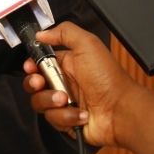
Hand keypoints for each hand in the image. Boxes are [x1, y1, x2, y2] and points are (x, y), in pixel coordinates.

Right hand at [21, 22, 141, 147]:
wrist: (122, 111)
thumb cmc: (108, 78)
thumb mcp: (88, 45)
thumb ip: (64, 32)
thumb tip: (41, 34)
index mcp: (67, 65)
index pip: (38, 64)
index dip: (31, 66)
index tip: (31, 67)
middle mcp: (63, 83)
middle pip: (33, 84)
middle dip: (34, 84)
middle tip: (42, 84)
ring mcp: (64, 103)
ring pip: (39, 103)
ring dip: (51, 101)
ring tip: (67, 100)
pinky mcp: (67, 121)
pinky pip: (52, 119)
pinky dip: (66, 116)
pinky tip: (81, 114)